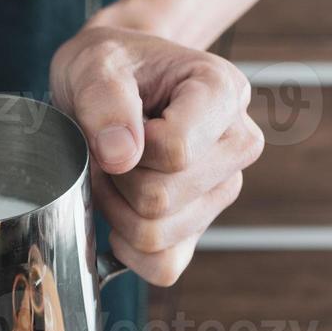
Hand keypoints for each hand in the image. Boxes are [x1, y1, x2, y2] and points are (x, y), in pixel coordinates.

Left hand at [49, 25, 263, 284]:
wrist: (115, 80)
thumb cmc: (109, 68)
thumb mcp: (94, 64)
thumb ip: (105, 100)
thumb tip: (122, 157)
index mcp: (224, 93)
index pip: (175, 152)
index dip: (126, 149)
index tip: (114, 126)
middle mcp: (237, 144)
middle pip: (162, 200)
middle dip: (115, 181)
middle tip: (104, 151)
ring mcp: (224, 189)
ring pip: (158, 236)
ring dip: (116, 210)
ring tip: (113, 173)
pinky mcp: (201, 226)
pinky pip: (165, 266)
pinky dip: (129, 249)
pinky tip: (119, 212)